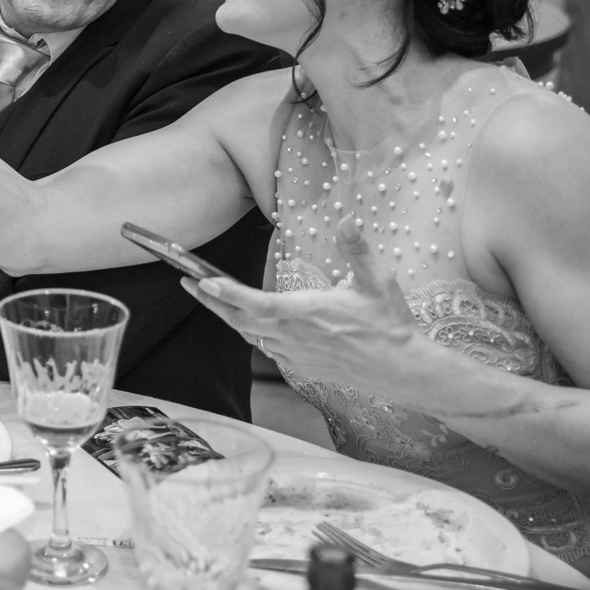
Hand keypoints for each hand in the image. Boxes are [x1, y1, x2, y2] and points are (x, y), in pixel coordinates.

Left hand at [182, 218, 427, 396]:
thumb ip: (358, 249)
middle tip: (186, 282)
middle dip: (211, 302)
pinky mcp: (301, 367)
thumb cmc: (391, 324)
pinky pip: (267, 348)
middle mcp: (295, 336)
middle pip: (240, 320)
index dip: (227, 294)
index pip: (257, 303)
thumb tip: (348, 218)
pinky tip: (250, 321)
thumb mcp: (378, 282)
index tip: (204, 282)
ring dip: (229, 316)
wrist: (404, 371)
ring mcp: (296, 355)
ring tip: (209, 297)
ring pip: (250, 335)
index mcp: (308, 313)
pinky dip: (252, 332)